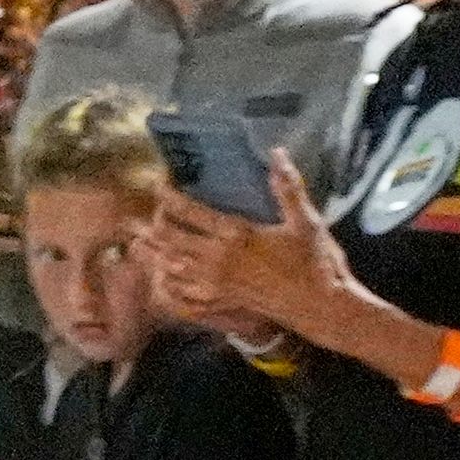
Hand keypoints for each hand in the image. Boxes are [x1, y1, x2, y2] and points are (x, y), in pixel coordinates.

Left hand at [147, 151, 353, 341]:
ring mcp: (218, 284)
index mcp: (236, 235)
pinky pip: (185, 295)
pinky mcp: (223, 301)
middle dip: (153, 223)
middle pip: (172, 239)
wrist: (320, 307)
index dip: (169, 196)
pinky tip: (161, 278)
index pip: (191, 212)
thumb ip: (287, 187)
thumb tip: (276, 152)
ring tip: (139, 241)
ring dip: (154, 254)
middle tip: (145, 212)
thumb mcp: (305, 221)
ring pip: (172, 267)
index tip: (158, 183)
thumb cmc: (315, 263)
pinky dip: (170, 285)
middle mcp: (219, 260)